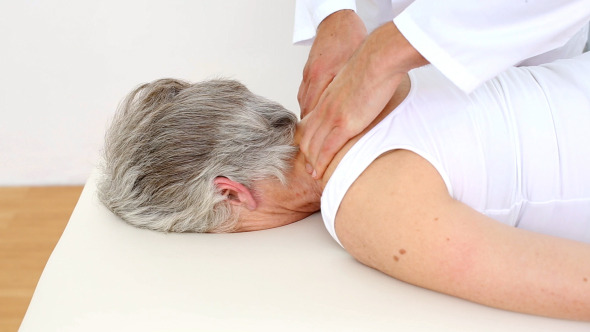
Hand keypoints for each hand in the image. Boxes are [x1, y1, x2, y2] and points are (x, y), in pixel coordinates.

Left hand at [300, 22, 427, 178]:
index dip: (308, 138)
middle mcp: (325, 108)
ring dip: (312, 162)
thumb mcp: (357, 79)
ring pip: (313, 145)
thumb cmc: (375, 65)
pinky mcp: (344, 124)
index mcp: (328, 97)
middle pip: (307, 137)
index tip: (311, 150)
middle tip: (309, 168)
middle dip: (306, 155)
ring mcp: (332, 117)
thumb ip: (353, 91)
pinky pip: (327, 149)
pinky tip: (320, 173)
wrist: (378, 59)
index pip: (310, 122)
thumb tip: (362, 96)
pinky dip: (321, 163)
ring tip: (314, 174)